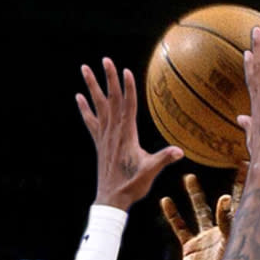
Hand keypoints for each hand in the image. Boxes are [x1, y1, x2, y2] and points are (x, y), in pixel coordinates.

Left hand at [77, 57, 183, 208]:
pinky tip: (79, 97)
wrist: (111, 200)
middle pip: (111, 100)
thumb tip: (179, 152)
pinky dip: (85, 109)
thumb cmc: (132, 185)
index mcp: (126, 135)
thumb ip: (163, 159)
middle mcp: (113, 132)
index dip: (127, 88)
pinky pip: (90, 122)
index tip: (126, 71)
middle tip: (105, 59)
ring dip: (92, 87)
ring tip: (85, 68)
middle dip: (108, 79)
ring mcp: (104, 137)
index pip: (128, 106)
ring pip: (98, 106)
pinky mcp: (99, 143)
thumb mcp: (150, 171)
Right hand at [159, 168, 245, 259]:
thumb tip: (225, 198)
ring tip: (189, 177)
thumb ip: (227, 222)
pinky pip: (180, 227)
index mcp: (235, 230)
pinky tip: (165, 201)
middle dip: (229, 184)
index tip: (246, 164)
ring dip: (194, 194)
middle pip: (224, 203)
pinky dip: (172, 215)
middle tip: (232, 166)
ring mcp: (205, 238)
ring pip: (199, 211)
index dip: (243, 184)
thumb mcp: (229, 245)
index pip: (242, 202)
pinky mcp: (190, 247)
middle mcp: (221, 231)